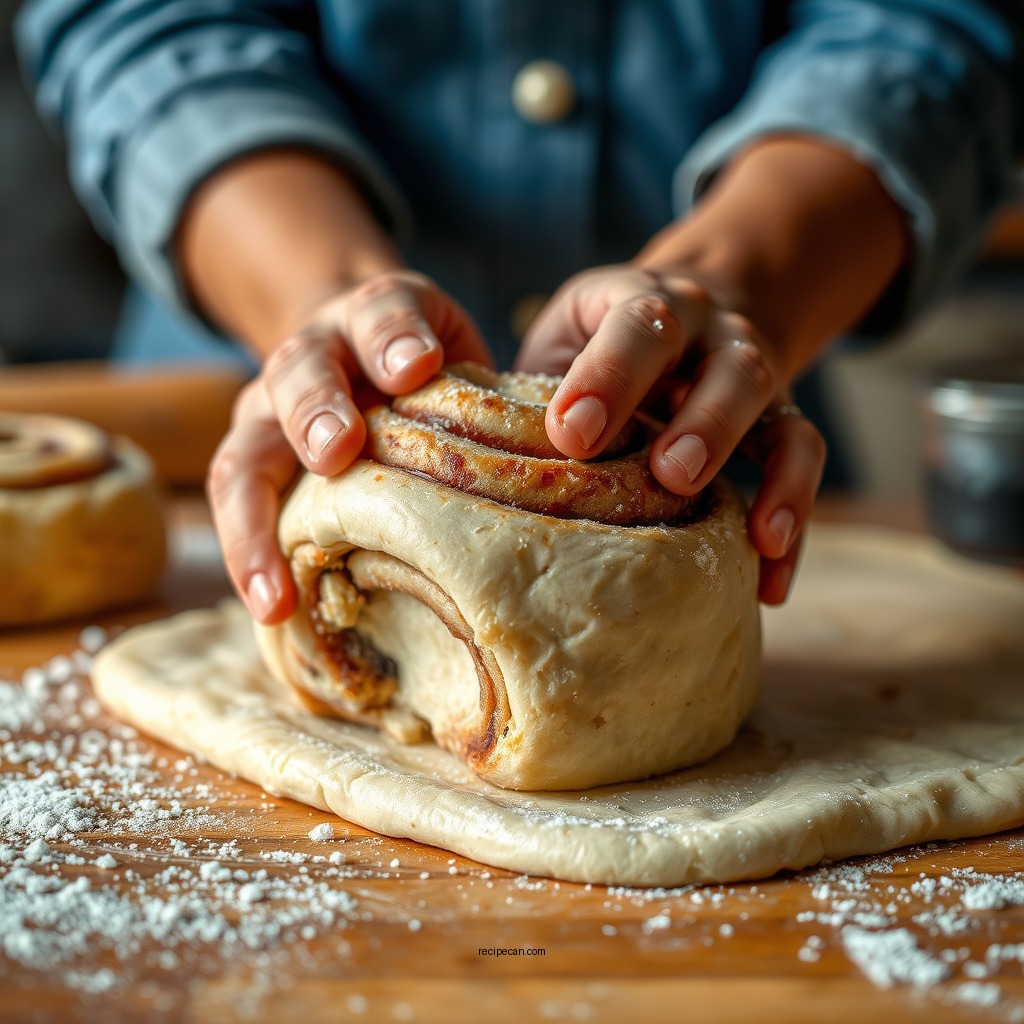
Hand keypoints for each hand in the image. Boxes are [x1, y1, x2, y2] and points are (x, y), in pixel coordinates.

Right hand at [208, 271, 491, 623]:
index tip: (418, 366)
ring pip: (245, 444)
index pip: (381, 309)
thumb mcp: (453, 353)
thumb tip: (571, 447)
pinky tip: (271, 607)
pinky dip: (249, 551)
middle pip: (299, 369)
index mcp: (376, 317)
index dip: (393, 334)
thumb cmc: (428, 369)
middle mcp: (314, 354)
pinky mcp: (254, 451)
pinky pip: (236, 497)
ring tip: (280, 580)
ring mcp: (271, 406)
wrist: (362, 345)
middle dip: (316, 408)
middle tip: (338, 449)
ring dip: (257, 510)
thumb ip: (479, 385)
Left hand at [514, 265, 825, 603]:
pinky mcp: (778, 418)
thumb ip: (529, 391)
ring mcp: (750, 373)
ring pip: (777, 411)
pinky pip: (800, 459)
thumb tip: (463, 468)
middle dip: (702, 421)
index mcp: (641, 302)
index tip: (571, 432)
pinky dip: (792, 516)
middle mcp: (709, 332)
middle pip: (726, 364)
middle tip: (671, 476)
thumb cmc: (592, 350)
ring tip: (750, 535)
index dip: (608, 375)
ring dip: (767, 474)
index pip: (636, 324)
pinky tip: (769, 582)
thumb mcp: (557, 346)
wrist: (678, 315)